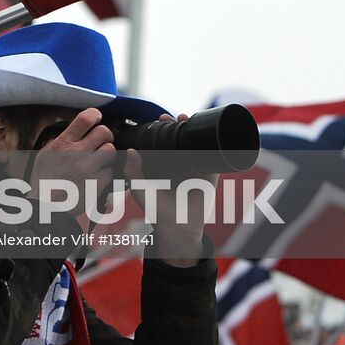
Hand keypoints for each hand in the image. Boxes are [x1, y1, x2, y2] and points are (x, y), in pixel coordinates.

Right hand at [29, 108, 129, 231]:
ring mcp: (88, 168)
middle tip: (101, 142)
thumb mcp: (46, 153)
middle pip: (104, 132)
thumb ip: (63, 140)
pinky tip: (95, 177)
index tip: (97, 118)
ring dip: (107, 154)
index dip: (95, 115)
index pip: (85, 119)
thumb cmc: (44, 180)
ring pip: (111, 151)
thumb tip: (77, 129)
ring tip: (99, 160)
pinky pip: (110, 172)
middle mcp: (77, 152)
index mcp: (63, 143)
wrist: (45, 206)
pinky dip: (105, 174)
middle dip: (105, 136)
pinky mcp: (97, 183)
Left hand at [136, 114, 212, 266]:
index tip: (160, 118)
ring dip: (194, 131)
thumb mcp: (140, 189)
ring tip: (187, 118)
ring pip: (197, 145)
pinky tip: (207, 136)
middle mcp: (180, 165)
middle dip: (179, 125)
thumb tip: (130, 151)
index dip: (164, 129)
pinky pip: (213, 158)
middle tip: (174, 116)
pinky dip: (212, 146)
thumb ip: (133, 172)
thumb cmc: (157, 210)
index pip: (165, 142)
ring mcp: (196, 169)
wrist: (177, 228)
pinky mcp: (210, 176)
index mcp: (164, 166)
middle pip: (182, 139)